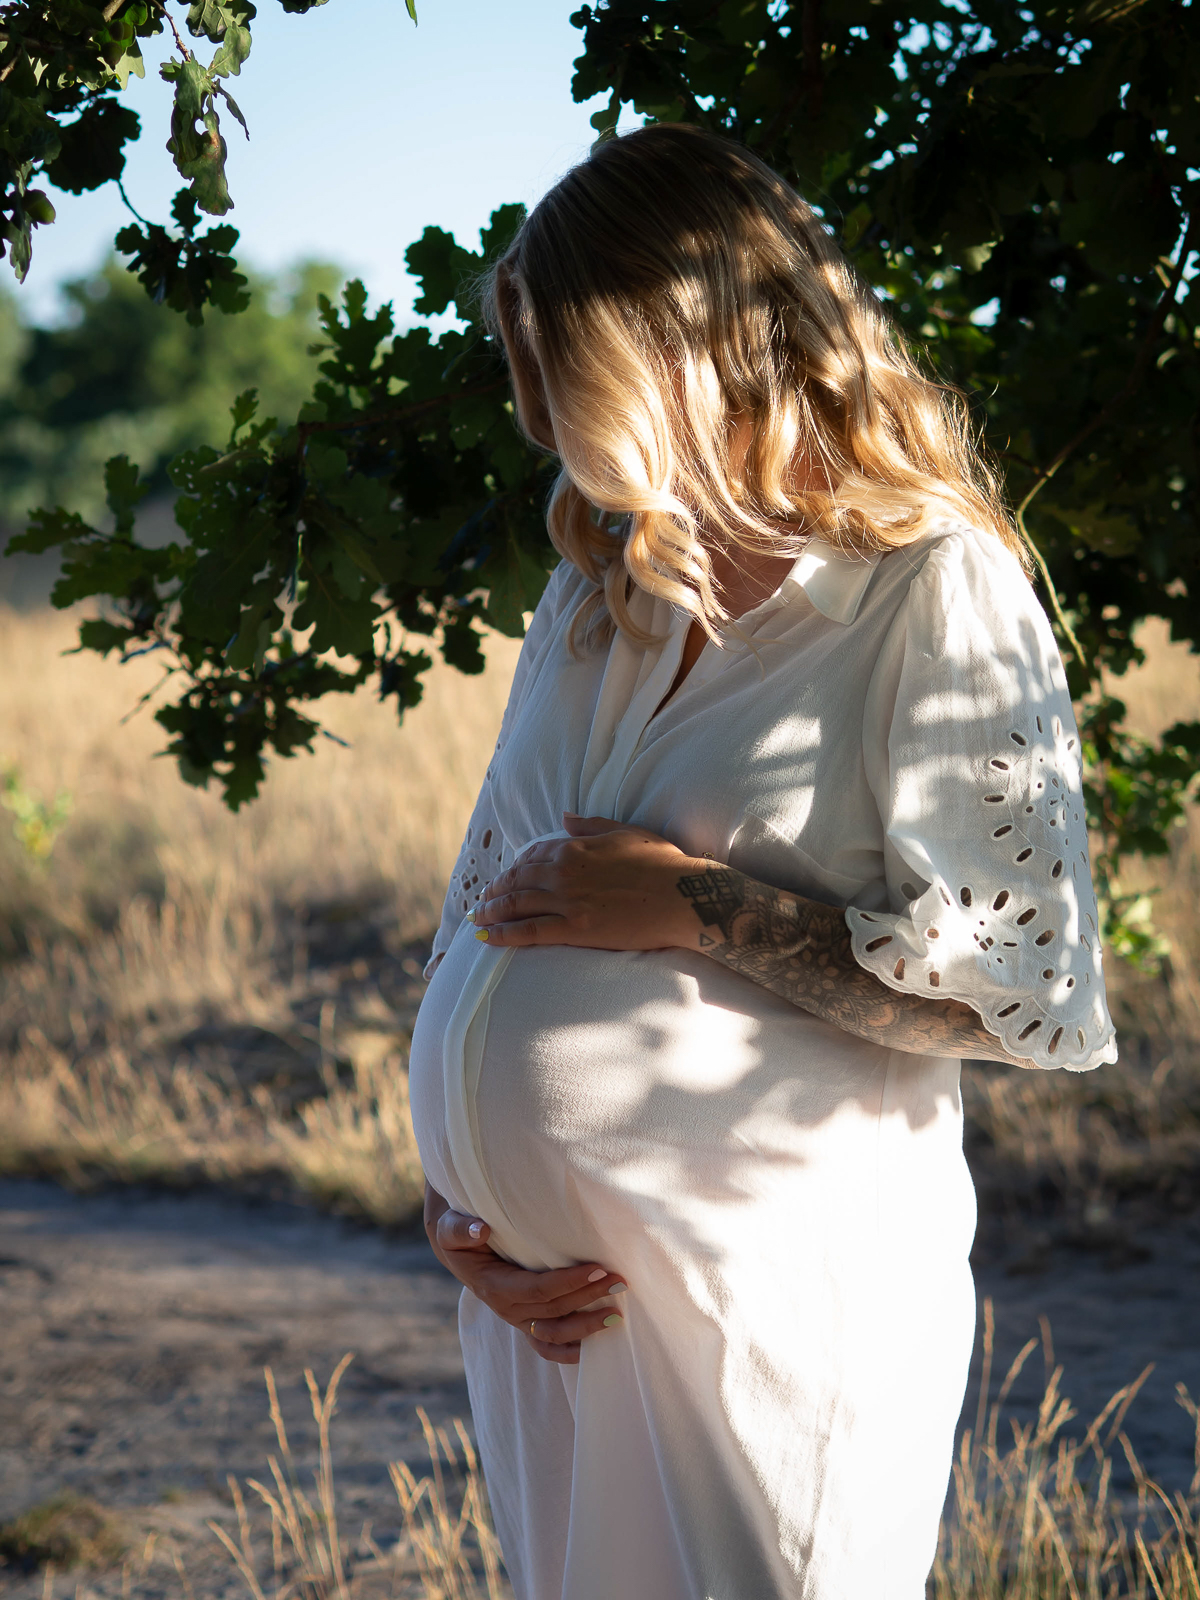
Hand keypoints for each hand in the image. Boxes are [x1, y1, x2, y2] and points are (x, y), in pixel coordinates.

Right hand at [423, 1184, 626, 1365]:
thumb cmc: (459, 1236)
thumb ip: (461, 1229)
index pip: (538, 1289)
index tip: (598, 1269)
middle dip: (588, 1297)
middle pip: (554, 1310)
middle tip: (619, 1281)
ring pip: (555, 1333)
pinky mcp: (524, 1323)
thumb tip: (480, 1230)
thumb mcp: (451, 1227)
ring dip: (586, 1326)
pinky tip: (593, 1347)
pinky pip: (546, 1347)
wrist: (458, 1253)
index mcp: (493, 1286)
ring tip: (617, 1315)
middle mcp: (506, 1309)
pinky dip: (569, 1352)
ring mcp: (516, 1320)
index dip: (569, 1282)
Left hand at [471, 813, 707, 950]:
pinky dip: (503, 934)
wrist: (684, 896)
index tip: (504, 878)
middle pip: (517, 880)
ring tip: (477, 919)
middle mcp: (564, 871)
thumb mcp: (626, 832)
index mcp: (576, 846)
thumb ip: (591, 825)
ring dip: (491, 912)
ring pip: (516, 904)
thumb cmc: (664, 864)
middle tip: (480, 901)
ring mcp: (568, 900)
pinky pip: (528, 931)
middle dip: (494, 891)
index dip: (513, 868)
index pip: (532, 856)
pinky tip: (487, 938)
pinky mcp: (575, 928)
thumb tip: (565, 817)